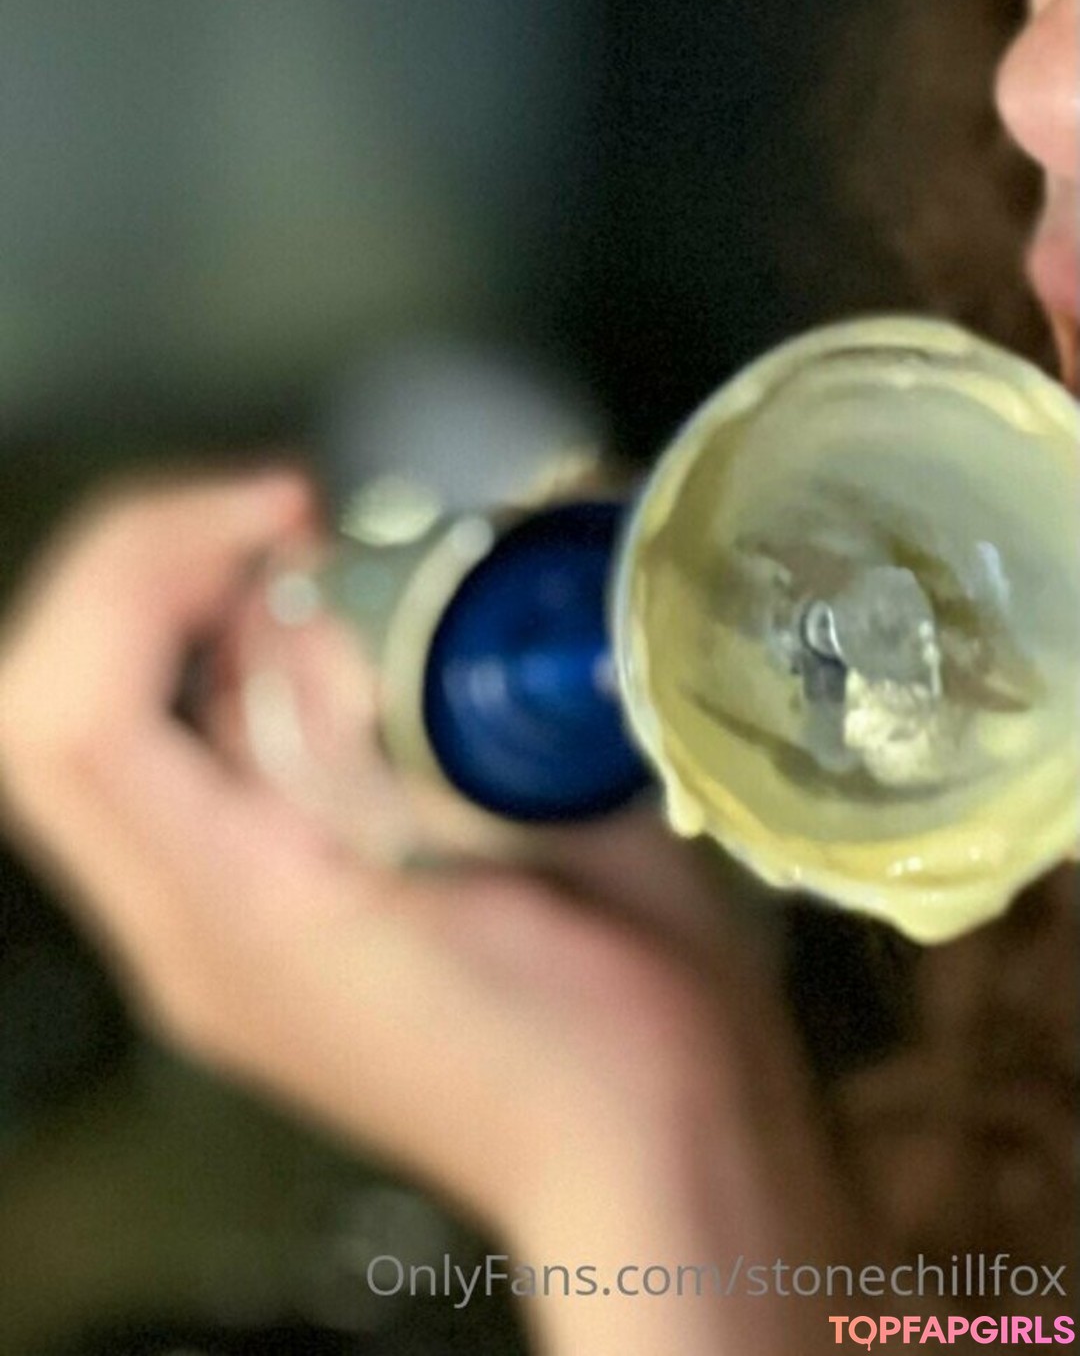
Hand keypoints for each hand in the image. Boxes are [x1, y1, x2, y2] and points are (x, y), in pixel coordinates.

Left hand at [0, 472, 852, 1353]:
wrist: (640, 1148)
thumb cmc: (604, 1032)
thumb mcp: (501, 852)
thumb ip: (378, 731)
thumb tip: (291, 618)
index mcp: (239, 919)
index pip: (76, 716)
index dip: (150, 571)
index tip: (288, 513)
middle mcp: (188, 934)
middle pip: (47, 711)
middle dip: (143, 569)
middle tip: (280, 518)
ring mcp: (207, 935)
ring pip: (93, 733)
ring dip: (176, 614)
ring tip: (299, 561)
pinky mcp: (251, 923)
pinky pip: (170, 765)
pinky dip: (214, 672)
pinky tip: (318, 646)